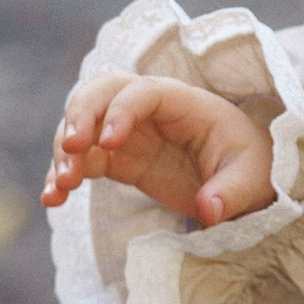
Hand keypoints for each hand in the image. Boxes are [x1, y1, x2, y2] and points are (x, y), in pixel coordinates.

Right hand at [44, 73, 277, 229]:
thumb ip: (229, 193)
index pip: (142, 92)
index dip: (121, 110)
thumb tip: (209, 210)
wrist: (243, 180)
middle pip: (100, 93)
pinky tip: (52, 198)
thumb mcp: (251, 180)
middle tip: (69, 149)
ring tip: (60, 186)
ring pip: (82, 125)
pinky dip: (63, 174)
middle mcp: (149, 111)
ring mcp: (129, 133)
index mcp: (182, 103)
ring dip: (64, 150)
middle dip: (78, 115)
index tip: (109, 142)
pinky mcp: (118, 159)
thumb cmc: (251, 168)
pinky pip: (82, 159)